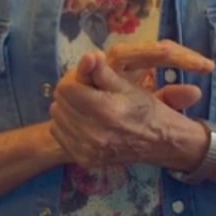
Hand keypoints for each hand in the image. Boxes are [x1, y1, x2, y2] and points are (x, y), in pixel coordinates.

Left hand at [49, 47, 210, 168]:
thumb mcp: (127, 85)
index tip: (86, 79)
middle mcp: (93, 133)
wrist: (160, 142)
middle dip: (70, 92)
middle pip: (59, 101)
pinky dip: (67, 125)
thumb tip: (88, 56)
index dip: (74, 79)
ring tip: (87, 107)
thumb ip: (102, 71)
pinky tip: (85, 122)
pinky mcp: (84, 159)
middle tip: (88, 92)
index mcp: (104, 110)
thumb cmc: (144, 109)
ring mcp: (88, 149)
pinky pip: (59, 133)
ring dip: (67, 108)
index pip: (66, 87)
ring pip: (56, 117)